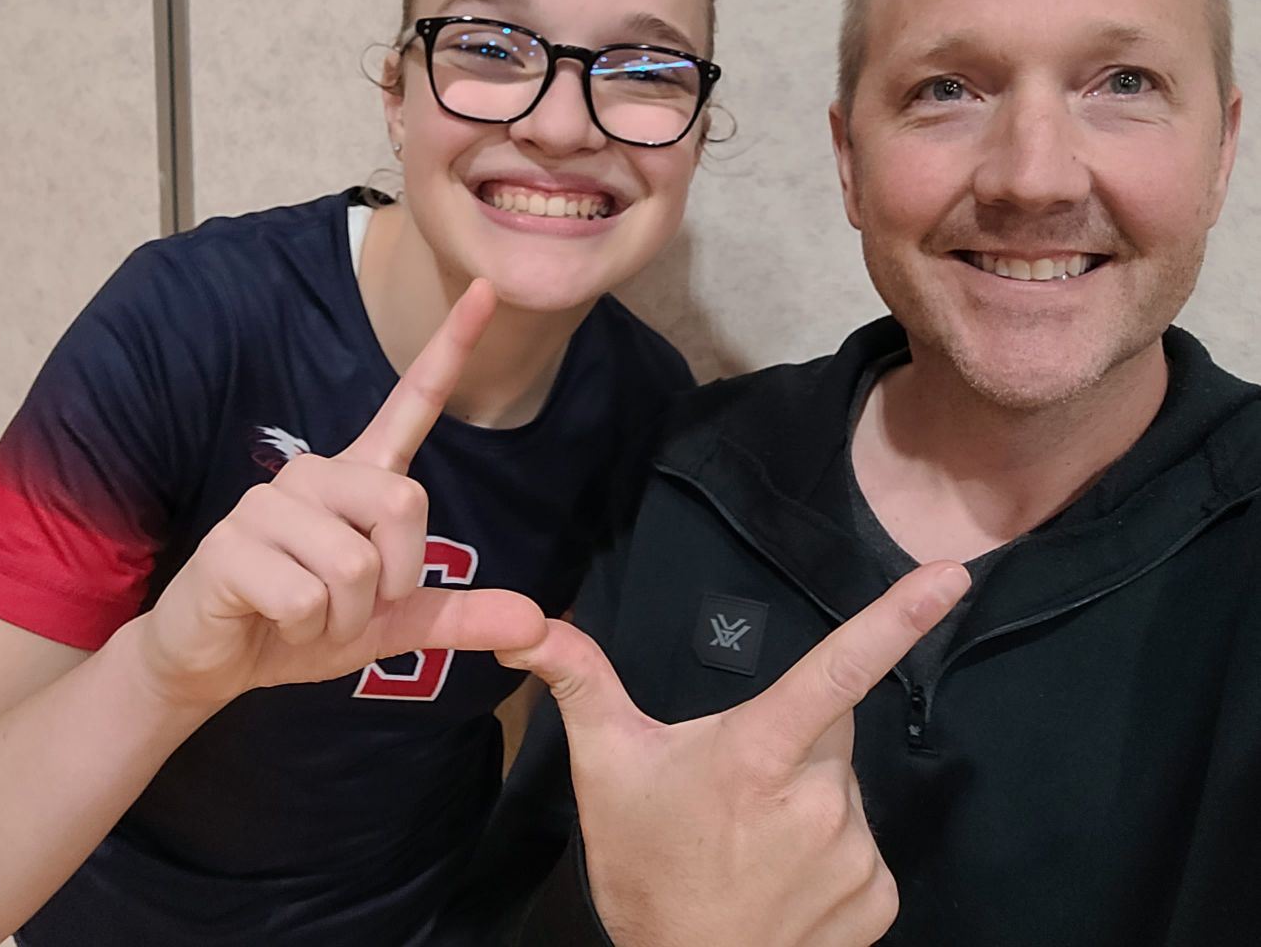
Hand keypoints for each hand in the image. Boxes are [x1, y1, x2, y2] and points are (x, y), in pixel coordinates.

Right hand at [130, 279, 545, 710]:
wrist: (215, 660)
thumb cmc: (305, 625)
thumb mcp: (391, 624)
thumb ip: (460, 616)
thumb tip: (539, 624)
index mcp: (359, 477)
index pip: (412, 402)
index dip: (451, 347)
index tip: (486, 290)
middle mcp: (317, 473)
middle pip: (404, 503)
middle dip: (394, 578)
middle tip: (355, 606)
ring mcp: (269, 503)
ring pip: (354, 566)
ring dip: (344, 618)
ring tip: (308, 617)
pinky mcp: (231, 543)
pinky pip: (307, 597)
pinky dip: (305, 632)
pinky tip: (274, 622)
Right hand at [501, 561, 970, 946]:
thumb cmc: (642, 867)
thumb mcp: (605, 766)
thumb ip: (579, 680)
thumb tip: (527, 625)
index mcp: (757, 752)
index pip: (836, 670)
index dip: (896, 618)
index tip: (951, 577)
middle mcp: (818, 800)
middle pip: (829, 729)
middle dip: (795, 739)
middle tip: (737, 785)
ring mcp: (853, 854)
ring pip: (844, 788)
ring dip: (811, 798)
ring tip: (755, 842)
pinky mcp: (876, 900)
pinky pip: (864, 846)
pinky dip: (833, 852)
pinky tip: (786, 878)